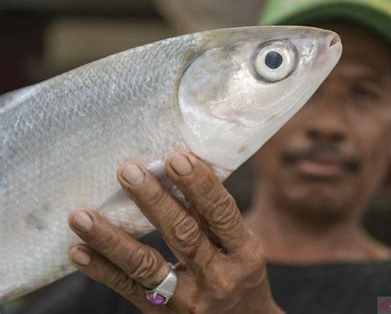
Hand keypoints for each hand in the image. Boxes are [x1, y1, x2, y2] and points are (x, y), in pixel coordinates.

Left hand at [68, 153, 282, 313]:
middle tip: (129, 171)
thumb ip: (215, 215)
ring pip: (146, 266)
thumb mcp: (242, 244)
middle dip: (153, 201)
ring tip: (82, 215)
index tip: (176, 158)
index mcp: (244, 253)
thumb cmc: (240, 271)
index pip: (221, 214)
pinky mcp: (162, 313)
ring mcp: (189, 299)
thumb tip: (177, 168)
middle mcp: (219, 278)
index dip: (200, 185)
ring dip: (111, 238)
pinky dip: (102, 270)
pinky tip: (80, 251)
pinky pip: (129, 290)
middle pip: (183, 235)